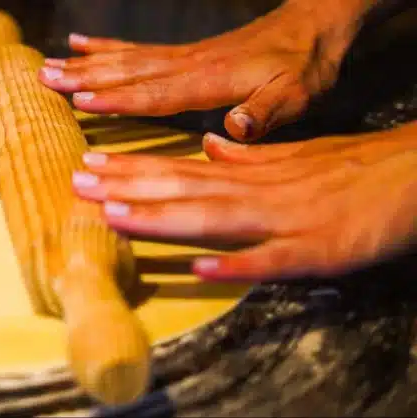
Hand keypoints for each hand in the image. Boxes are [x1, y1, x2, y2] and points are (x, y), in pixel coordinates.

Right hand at [38, 0, 373, 141]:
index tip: (81, 99)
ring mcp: (182, 56)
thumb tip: (236, 128)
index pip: (156, 92)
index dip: (119, 98)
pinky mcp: (183, 53)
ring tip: (48, 67)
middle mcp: (187, 65)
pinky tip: (80, 44)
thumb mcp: (297, 94)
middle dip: (84, 77)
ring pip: (124, 60)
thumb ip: (266, 112)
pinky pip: (136, 49)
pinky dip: (105, 47)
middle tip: (45, 79)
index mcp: (210, 80)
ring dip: (85, 64)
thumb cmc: (306, 65)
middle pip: (127, 72)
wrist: (314, 25)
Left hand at [70, 126, 416, 281]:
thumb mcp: (297, 157)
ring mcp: (286, 221)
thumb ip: (249, 157)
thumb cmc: (355, 169)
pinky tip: (201, 269)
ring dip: (164, 218)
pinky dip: (237, 265)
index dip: (133, 169)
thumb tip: (206, 147)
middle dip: (128, 189)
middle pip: (184, 191)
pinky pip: (272, 262)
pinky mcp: (318, 250)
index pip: (181, 170)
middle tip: (78, 184)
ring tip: (116, 216)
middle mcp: (259, 193)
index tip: (89, 165)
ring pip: (215, 219)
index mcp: (252, 175)